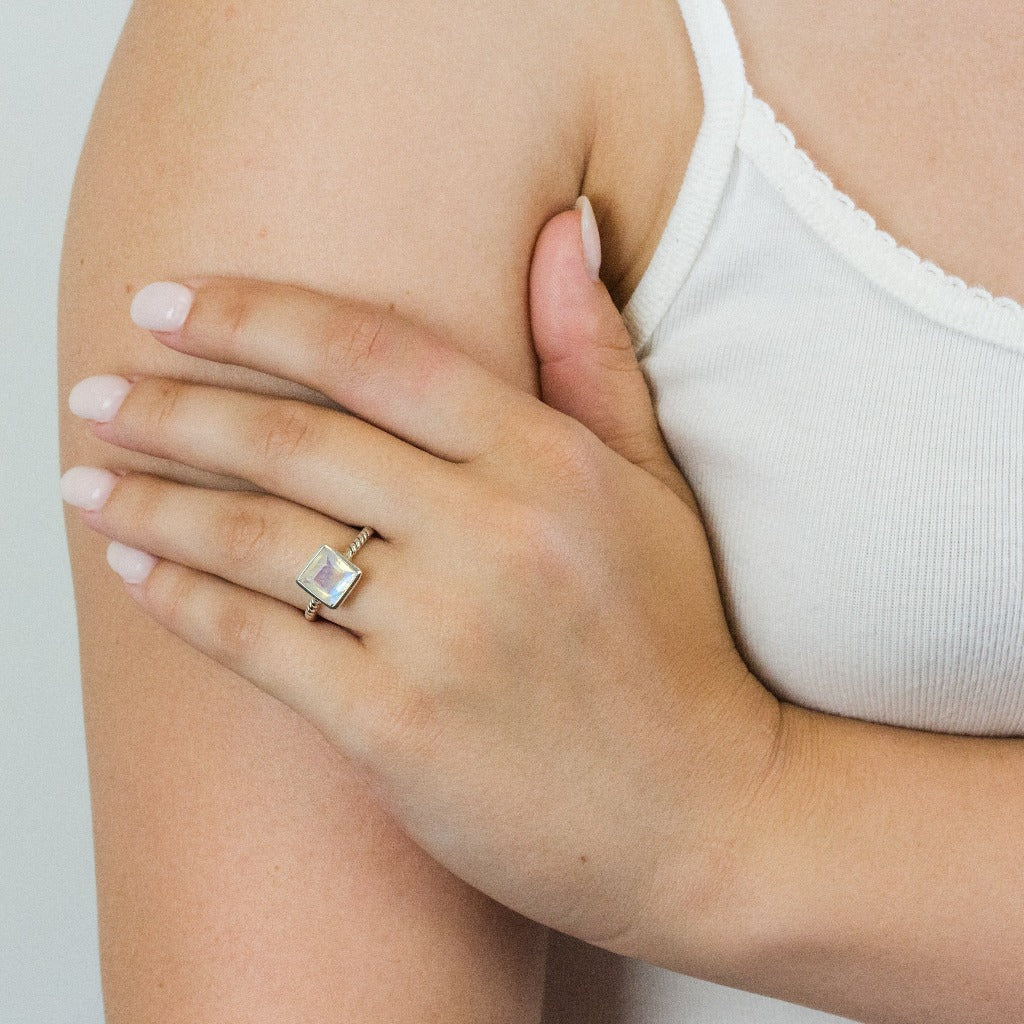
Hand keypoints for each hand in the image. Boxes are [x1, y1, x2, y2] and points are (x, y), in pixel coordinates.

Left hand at [61, 205, 780, 964]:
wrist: (705, 812)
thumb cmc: (674, 646)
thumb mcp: (652, 487)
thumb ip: (592, 356)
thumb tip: (564, 227)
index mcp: (549, 462)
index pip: (375, 354)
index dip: (257, 316)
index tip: (168, 303)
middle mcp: (492, 535)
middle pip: (294, 440)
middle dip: (174, 407)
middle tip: (96, 391)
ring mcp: (443, 636)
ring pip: (259, 539)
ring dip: (153, 500)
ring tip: (86, 476)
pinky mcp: (399, 731)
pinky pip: (260, 645)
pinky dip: (182, 601)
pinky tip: (134, 569)